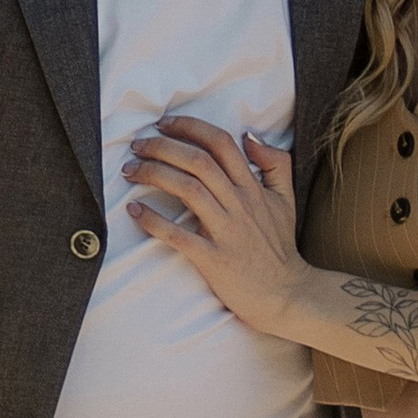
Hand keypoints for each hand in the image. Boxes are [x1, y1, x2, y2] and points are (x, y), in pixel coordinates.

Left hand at [124, 115, 308, 335]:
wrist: (286, 294)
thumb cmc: (280, 246)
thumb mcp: (286, 199)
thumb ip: (275, 163)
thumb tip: (250, 135)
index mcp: (252, 187)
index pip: (221, 144)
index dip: (190, 127)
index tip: (164, 123)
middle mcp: (239, 204)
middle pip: (198, 161)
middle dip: (163, 146)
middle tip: (138, 145)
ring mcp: (226, 231)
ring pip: (187, 190)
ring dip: (154, 174)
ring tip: (131, 170)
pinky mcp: (213, 259)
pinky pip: (179, 236)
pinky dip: (154, 221)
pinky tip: (134, 212)